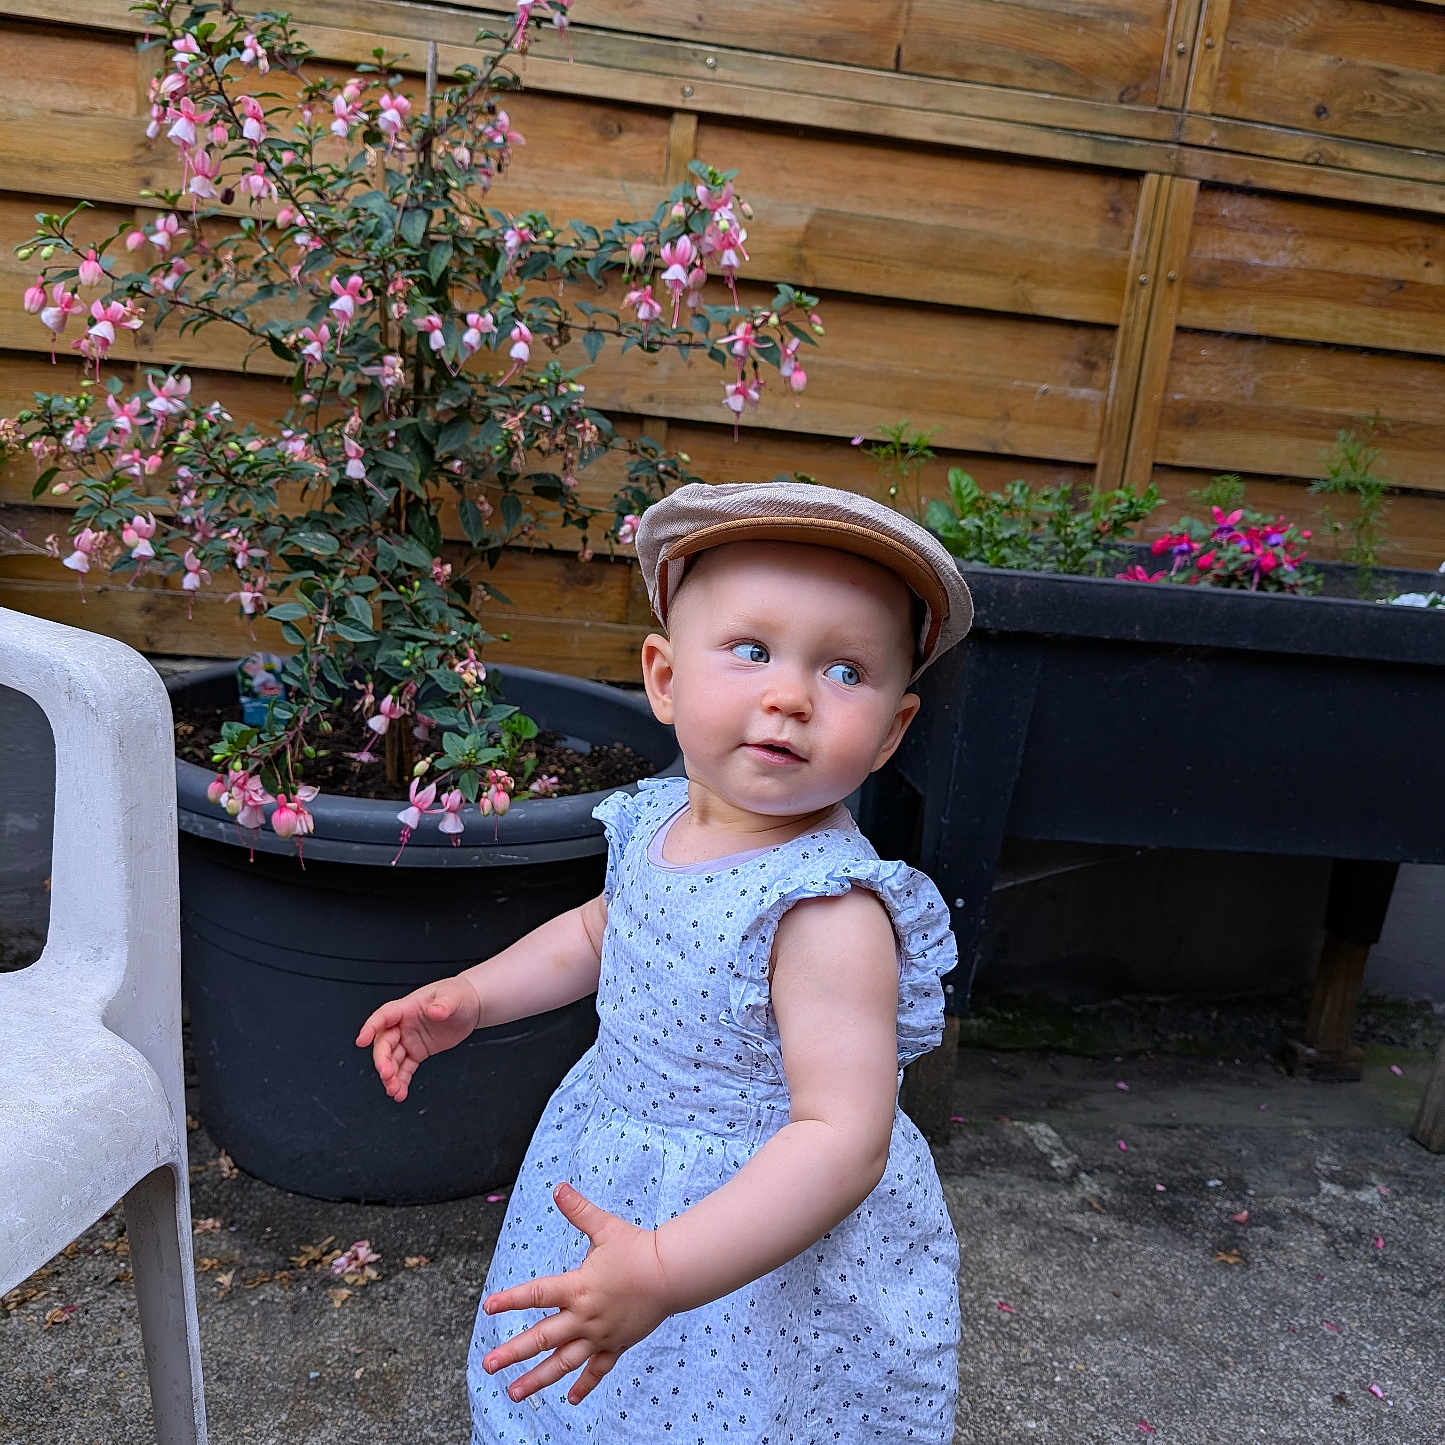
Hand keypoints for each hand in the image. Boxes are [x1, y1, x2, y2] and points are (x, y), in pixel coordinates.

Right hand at [354, 975, 480, 1101]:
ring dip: (391, 1076)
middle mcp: (404, 1024)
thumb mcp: (452, 997)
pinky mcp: (418, 1052)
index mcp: (408, 1007)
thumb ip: (443, 1005)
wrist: (470, 1006)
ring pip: (393, 1059)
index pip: (384, 1016)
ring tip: (394, 1091)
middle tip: (387, 1074)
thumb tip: (436, 1011)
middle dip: (383, 1060)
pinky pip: (405, 1068)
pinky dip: (402, 1081)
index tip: (362, 1041)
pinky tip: (400, 1093)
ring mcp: (410, 1039)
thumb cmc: (458, 995)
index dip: (371, 1027)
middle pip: (385, 1043)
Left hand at [480, 1181, 672, 1405]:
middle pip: (542, 1338)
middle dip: (512, 1352)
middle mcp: (584, 1316)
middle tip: (487, 1365)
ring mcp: (600, 1335)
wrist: (672, 1273)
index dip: (510, 1300)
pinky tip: (571, 1399)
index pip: (536, 1294)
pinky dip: (584, 1384)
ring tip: (514, 1393)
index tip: (488, 1308)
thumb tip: (558, 1187)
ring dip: (537, 1378)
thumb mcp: (605, 1227)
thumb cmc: (638, 1247)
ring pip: (563, 1362)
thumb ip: (578, 1210)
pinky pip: (597, 1369)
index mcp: (578, 1287)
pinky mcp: (616, 1345)